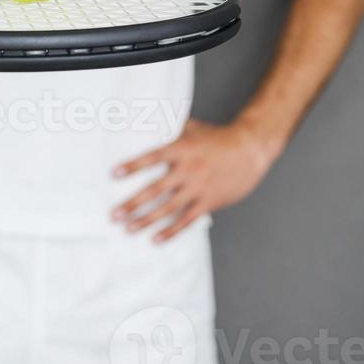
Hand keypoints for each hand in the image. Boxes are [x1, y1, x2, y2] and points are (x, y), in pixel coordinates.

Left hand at [110, 118, 275, 243]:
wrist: (249, 150)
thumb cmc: (218, 137)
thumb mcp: (193, 128)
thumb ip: (171, 130)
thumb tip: (149, 124)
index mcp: (181, 149)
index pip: (152, 158)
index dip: (133, 166)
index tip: (114, 173)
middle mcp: (187, 170)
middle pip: (155, 189)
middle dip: (132, 202)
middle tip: (114, 214)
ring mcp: (198, 188)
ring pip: (167, 208)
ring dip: (146, 219)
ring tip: (128, 228)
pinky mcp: (208, 202)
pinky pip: (186, 220)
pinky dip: (170, 230)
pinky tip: (155, 238)